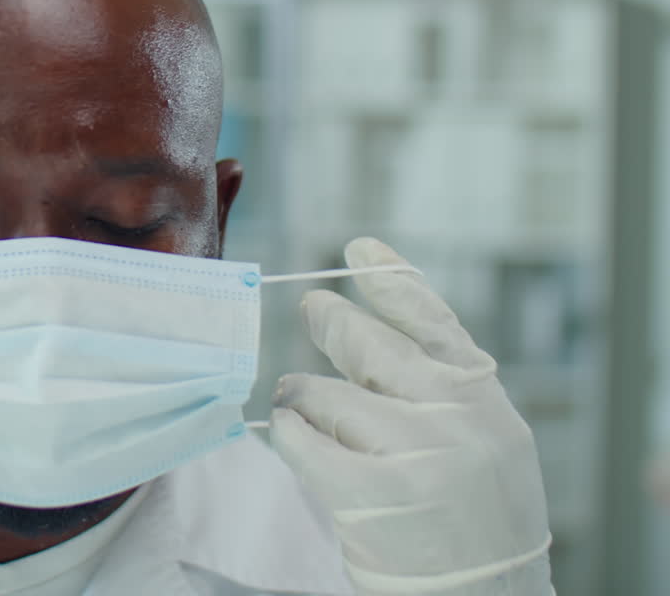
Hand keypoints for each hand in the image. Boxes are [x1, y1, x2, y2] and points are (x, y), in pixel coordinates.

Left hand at [271, 238, 552, 595]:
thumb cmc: (473, 523)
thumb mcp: (481, 441)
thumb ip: (437, 388)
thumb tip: (363, 334)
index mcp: (484, 400)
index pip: (432, 322)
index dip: (391, 282)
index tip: (360, 250)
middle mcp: (456, 416)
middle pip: (370, 344)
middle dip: (331, 321)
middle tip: (312, 309)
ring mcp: (415, 451)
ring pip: (323, 393)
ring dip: (300, 399)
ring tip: (300, 410)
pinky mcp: (371, 492)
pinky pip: (302, 441)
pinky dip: (289, 437)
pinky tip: (293, 440)